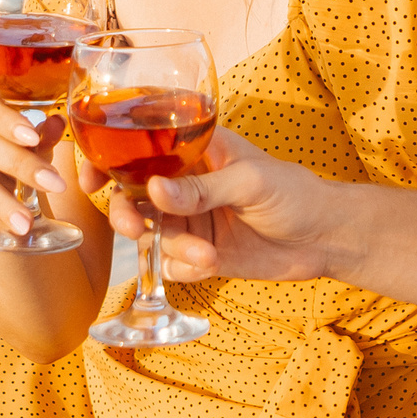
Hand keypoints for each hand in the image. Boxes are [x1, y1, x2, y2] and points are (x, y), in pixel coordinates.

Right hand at [99, 127, 351, 283]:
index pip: (136, 149)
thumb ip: (202, 189)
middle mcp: (183, 185)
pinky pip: (170, 265)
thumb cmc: (295, 192)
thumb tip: (154, 190)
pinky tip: (212, 265)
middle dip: (127, 214)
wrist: (326, 239)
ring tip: (207, 256)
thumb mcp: (251, 181)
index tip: (90, 178)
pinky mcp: (199, 255)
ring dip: (170, 248)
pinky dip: (184, 268)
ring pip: (150, 235)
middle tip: (138, 227)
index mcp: (191, 151)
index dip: (105, 160)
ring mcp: (189, 221)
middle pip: (130, 196)